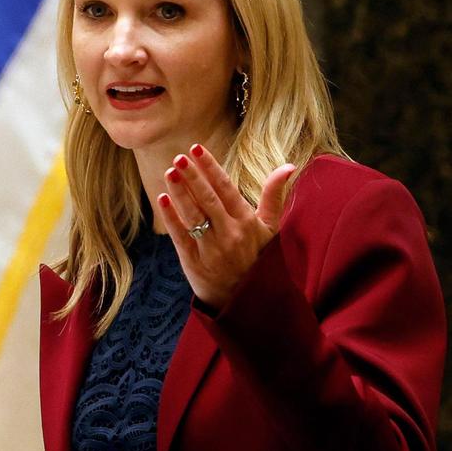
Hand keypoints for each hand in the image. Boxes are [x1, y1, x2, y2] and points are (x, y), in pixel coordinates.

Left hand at [157, 144, 295, 310]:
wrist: (247, 302)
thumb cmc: (259, 258)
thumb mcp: (270, 228)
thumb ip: (274, 195)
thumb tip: (289, 165)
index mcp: (247, 222)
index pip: (226, 189)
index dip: (211, 168)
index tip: (196, 149)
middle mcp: (230, 234)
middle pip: (208, 200)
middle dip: (193, 177)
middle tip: (179, 157)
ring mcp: (211, 249)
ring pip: (193, 216)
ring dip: (180, 193)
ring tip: (170, 172)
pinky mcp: (194, 262)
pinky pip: (181, 236)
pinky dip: (171, 217)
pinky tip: (162, 198)